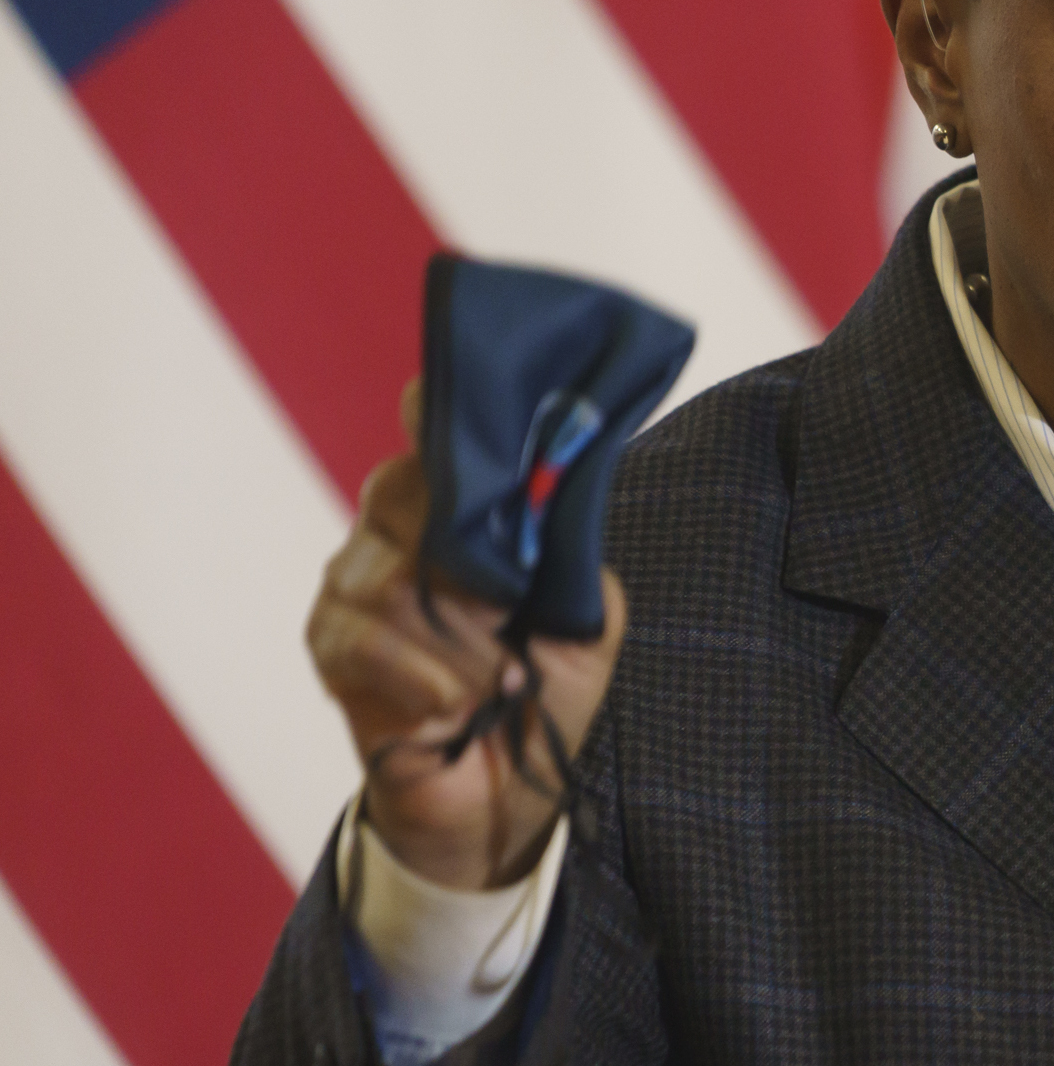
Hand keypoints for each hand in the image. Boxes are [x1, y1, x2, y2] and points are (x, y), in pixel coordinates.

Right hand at [306, 380, 626, 889]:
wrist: (504, 791)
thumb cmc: (545, 686)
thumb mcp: (586, 617)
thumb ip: (571, 554)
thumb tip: (552, 500)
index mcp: (465, 509)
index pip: (439, 433)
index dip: (439, 408)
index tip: (442, 397)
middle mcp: (402, 530)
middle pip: (402, 487)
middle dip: (461, 545)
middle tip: (509, 604)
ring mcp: (358, 585)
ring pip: (382, 572)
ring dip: (455, 637)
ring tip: (500, 678)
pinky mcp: (332, 649)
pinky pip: (358, 637)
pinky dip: (415, 670)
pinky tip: (450, 700)